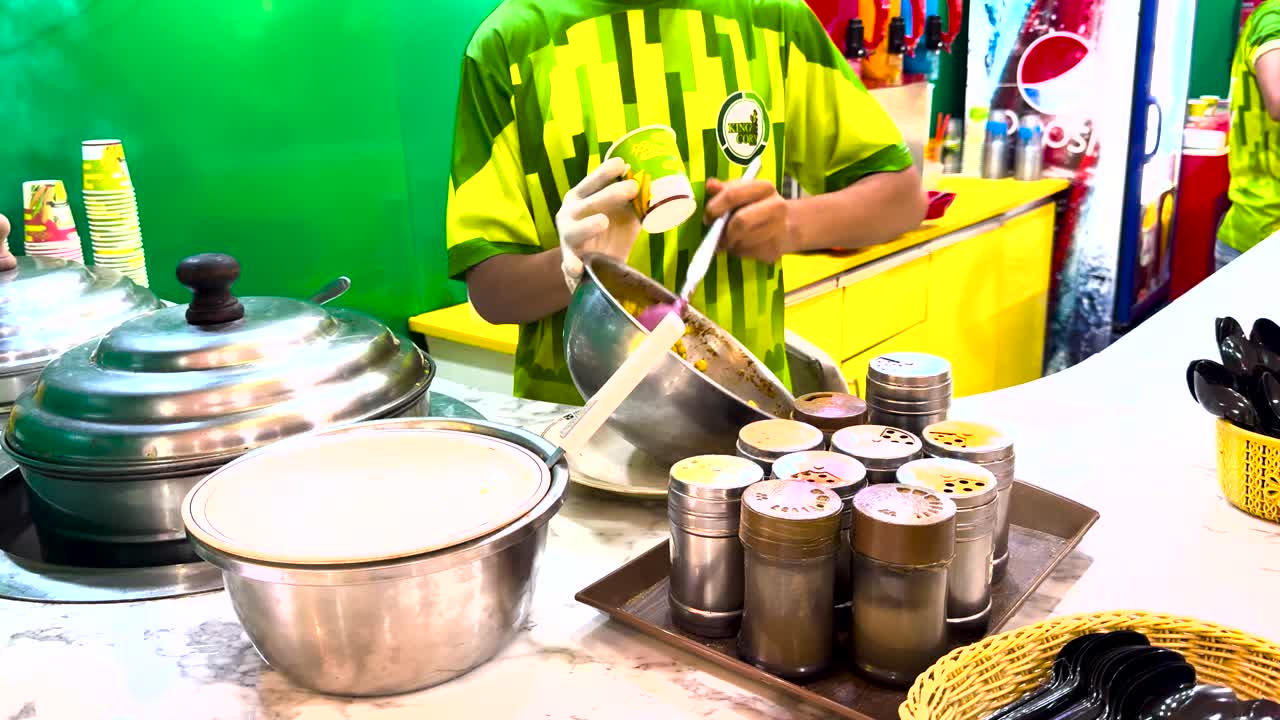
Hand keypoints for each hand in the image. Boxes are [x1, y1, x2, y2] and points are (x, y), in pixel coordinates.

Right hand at [556, 157, 640, 290]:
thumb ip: (635, 199)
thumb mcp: (625, 213)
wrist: (598, 265)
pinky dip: (571, 265)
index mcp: (581, 196)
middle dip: (609, 194)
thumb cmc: (611, 231)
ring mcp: (568, 236)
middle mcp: (570, 213)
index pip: (592, 181)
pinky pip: (569, 263)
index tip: (623, 164)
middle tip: (632, 187)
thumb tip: (654, 180)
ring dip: (588, 226)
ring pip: (576, 230)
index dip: (606, 172)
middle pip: (588, 202)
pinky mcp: (570, 259)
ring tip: (603, 221)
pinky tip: (577, 268)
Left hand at [704, 178, 793, 263]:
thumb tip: (710, 185)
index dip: (715, 207)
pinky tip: (740, 245)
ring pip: (742, 240)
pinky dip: (738, 251)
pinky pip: (747, 253)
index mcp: (764, 187)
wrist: (788, 226)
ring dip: (729, 242)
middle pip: (740, 222)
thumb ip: (726, 189)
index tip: (708, 217)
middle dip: (723, 230)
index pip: (732, 195)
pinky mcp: (775, 249)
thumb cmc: (758, 206)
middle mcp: (776, 206)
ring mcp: (779, 229)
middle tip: (715, 234)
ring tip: (729, 239)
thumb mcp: (744, 192)